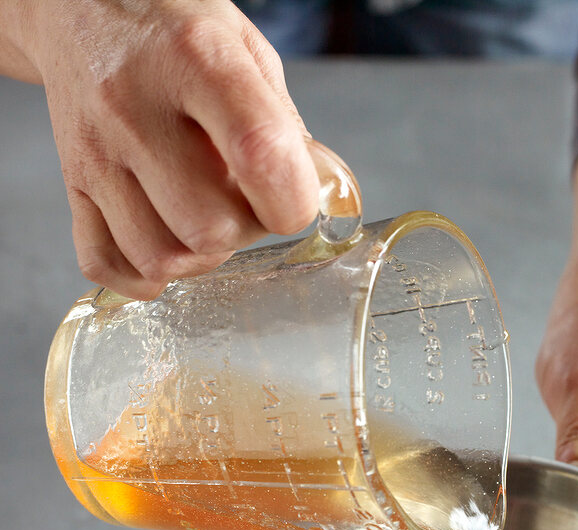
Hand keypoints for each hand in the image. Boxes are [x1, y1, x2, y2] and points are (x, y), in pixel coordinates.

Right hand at [13, 0, 319, 297]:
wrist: (82, 10)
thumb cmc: (173, 31)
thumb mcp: (245, 49)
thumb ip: (286, 125)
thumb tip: (323, 194)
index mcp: (195, 59)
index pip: (260, 155)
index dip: (292, 201)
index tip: (295, 200)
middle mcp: (135, 107)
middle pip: (208, 227)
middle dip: (243, 231)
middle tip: (242, 200)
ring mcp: (97, 152)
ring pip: (161, 257)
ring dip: (198, 256)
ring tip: (203, 214)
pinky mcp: (72, 185)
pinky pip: (106, 265)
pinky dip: (145, 274)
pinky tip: (165, 239)